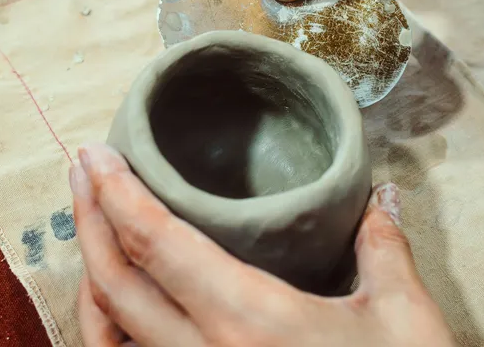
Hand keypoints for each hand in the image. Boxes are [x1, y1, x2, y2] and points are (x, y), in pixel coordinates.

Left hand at [71, 143, 456, 346]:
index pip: (159, 245)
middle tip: (83, 171)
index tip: (97, 154)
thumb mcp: (401, 316)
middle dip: (89, 219)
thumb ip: (382, 249)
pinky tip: (120, 306)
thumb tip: (379, 201)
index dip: (117, 194)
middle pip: (117, 283)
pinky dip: (110, 330)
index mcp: (250, 319)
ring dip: (91, 277)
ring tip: (94, 232)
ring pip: (107, 334)